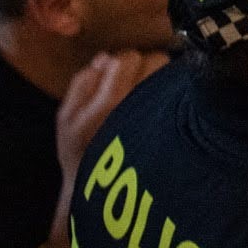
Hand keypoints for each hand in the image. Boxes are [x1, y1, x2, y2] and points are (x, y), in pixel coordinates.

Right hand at [54, 50, 167, 183]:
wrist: (100, 190)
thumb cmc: (80, 151)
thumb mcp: (66, 116)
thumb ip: (83, 82)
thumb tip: (104, 58)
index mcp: (109, 100)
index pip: (128, 57)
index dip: (122, 63)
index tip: (117, 75)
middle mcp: (141, 105)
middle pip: (157, 60)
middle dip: (147, 66)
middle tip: (136, 82)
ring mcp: (161, 115)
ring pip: (171, 75)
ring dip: (161, 79)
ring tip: (150, 95)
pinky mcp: (175, 127)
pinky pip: (180, 95)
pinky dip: (172, 96)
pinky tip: (161, 108)